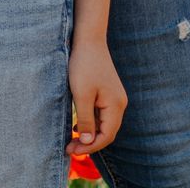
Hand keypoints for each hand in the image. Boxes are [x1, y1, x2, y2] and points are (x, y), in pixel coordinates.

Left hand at [66, 38, 125, 157]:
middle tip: (69, 149)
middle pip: (106, 132)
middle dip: (89, 143)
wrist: (89, 39)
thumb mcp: (81, 95)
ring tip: (72, 141)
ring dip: (89, 134)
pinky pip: (101, 114)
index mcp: (115, 106)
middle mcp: (119, 103)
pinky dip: (91, 123)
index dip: (90, 147)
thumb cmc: (84, 65)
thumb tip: (88, 142)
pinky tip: (78, 126)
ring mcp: (114, 98)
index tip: (71, 150)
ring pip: (104, 124)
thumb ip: (86, 120)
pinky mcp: (107, 92)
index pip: (106, 136)